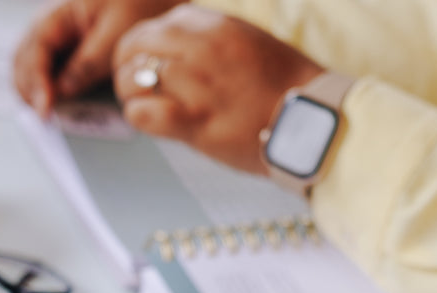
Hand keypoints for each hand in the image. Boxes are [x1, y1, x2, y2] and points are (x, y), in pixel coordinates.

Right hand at [13, 0, 178, 115]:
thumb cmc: (141, 2)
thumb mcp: (116, 35)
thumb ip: (88, 64)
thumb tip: (63, 91)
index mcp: (61, 13)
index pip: (36, 49)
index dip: (37, 81)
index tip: (45, 107)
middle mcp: (54, 25)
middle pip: (24, 60)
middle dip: (29, 89)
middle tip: (43, 117)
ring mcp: (60, 38)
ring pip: (30, 67)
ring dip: (33, 91)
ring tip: (45, 115)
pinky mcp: (70, 51)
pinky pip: (48, 71)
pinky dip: (46, 89)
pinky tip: (54, 105)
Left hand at [113, 5, 323, 173]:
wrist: (310, 123)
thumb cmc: (286, 90)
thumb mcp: (248, 44)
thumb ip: (213, 43)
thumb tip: (184, 51)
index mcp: (215, 26)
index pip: (159, 24)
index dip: (144, 45)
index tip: (148, 63)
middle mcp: (201, 48)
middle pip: (136, 44)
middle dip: (126, 65)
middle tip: (131, 85)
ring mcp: (196, 84)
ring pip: (132, 76)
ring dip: (128, 92)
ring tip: (139, 105)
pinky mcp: (194, 121)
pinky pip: (143, 111)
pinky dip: (137, 115)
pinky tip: (146, 120)